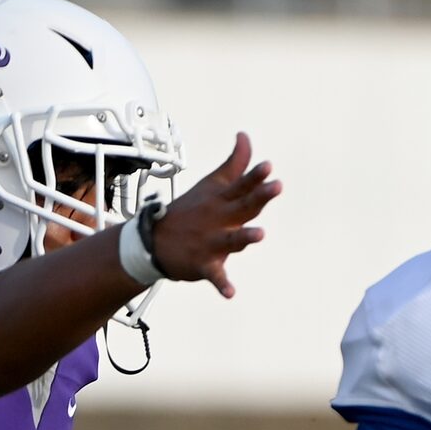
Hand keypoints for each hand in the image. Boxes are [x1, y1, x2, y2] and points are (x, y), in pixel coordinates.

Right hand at [147, 133, 280, 298]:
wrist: (154, 241)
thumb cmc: (191, 211)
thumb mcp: (211, 185)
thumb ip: (234, 165)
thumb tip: (245, 137)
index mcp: (220, 200)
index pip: (240, 185)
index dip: (255, 176)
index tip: (268, 166)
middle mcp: (217, 219)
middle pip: (242, 206)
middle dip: (259, 196)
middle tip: (276, 187)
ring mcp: (210, 242)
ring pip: (230, 240)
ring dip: (244, 237)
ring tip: (260, 234)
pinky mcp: (203, 264)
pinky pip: (215, 276)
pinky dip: (222, 284)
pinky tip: (230, 293)